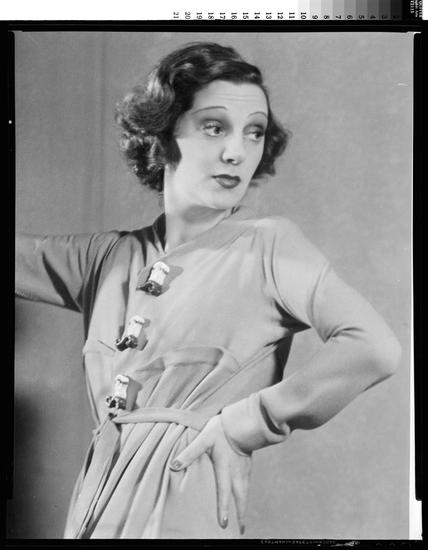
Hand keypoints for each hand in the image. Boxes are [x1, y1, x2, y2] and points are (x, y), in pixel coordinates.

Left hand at [169, 414, 250, 533]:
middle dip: (240, 515)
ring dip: (243, 506)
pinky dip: (245, 494)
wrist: (241, 421)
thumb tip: (174, 466)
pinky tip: (243, 495)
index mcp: (225, 469)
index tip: (224, 525)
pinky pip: (247, 484)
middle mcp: (236, 473)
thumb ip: (189, 453)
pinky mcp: (247, 465)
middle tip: (241, 530)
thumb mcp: (203, 439)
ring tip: (242, 519)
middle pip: (240, 498)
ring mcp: (244, 469)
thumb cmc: (221, 430)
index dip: (224, 509)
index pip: (224, 493)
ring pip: (245, 492)